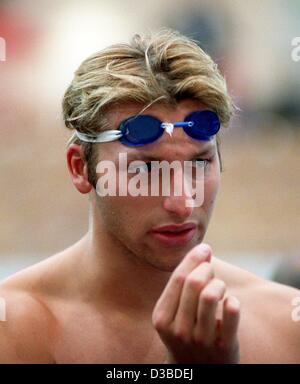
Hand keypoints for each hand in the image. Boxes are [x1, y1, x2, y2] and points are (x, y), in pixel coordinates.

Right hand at [152, 243, 239, 363]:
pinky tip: (230, 303)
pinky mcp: (224, 348)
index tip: (204, 248)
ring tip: (220, 288)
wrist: (196, 370)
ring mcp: (200, 341)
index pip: (178, 278)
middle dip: (207, 268)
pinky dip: (233, 301)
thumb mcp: (173, 313)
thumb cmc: (185, 331)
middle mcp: (178, 330)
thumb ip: (182, 285)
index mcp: (162, 318)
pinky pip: (232, 312)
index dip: (193, 259)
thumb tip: (203, 250)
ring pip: (211, 295)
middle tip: (211, 270)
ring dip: (219, 284)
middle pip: (194, 283)